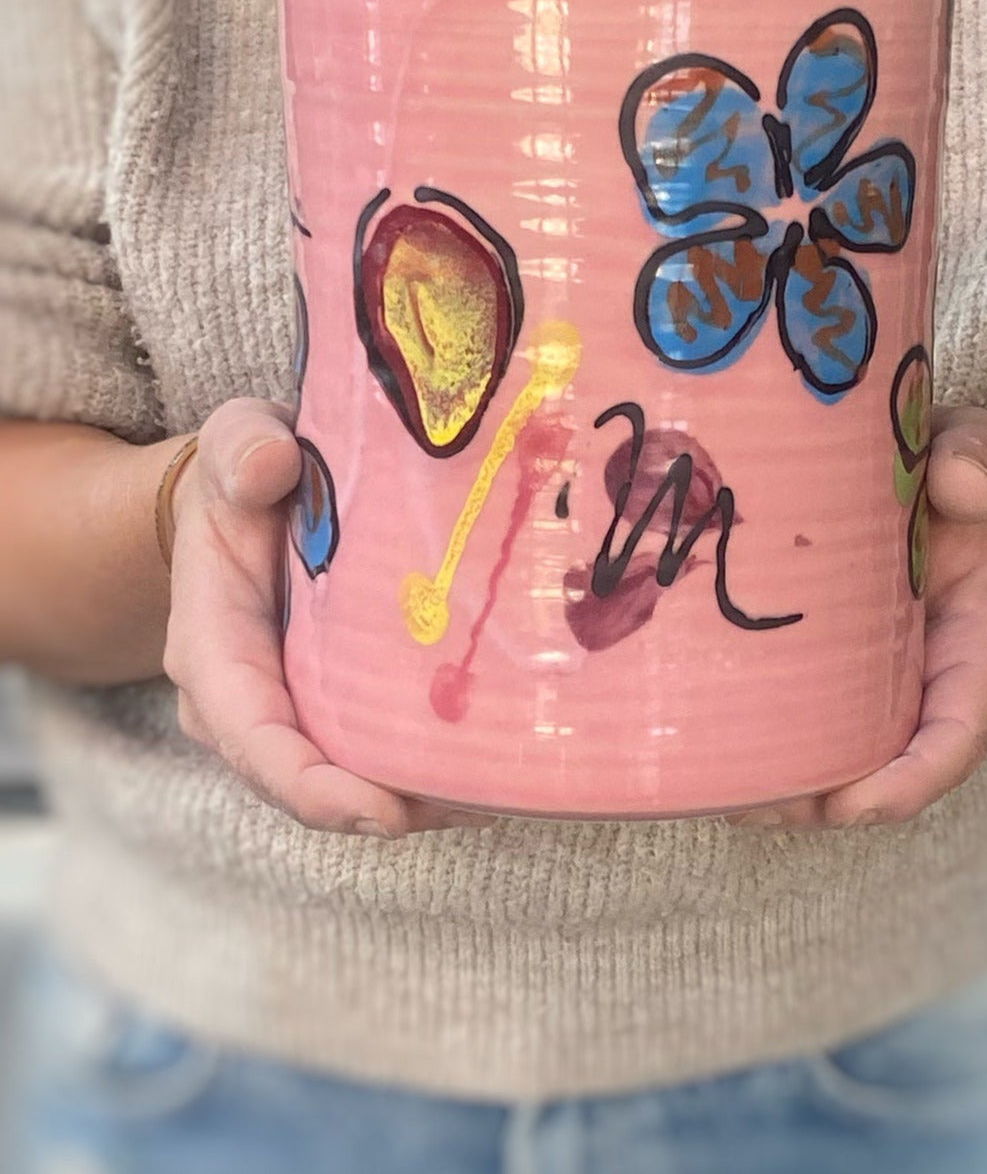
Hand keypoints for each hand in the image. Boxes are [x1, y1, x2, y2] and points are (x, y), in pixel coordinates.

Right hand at [163, 399, 485, 837]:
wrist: (254, 491)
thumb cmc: (246, 473)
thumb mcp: (235, 444)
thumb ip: (242, 450)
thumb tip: (273, 465)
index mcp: (212, 646)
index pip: (252, 736)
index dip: (314, 787)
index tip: (386, 812)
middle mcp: (247, 700)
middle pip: (312, 781)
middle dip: (390, 806)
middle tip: (479, 803)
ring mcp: (296, 710)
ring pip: (353, 780)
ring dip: (424, 796)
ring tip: (504, 790)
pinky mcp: (340, 704)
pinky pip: (379, 753)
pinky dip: (433, 766)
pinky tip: (498, 763)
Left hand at [731, 407, 986, 830]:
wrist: (921, 470)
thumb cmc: (946, 462)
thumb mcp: (973, 447)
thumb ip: (978, 458)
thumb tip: (960, 487)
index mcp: (976, 637)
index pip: (959, 729)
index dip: (912, 778)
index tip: (853, 805)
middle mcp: (929, 679)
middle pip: (888, 770)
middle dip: (825, 803)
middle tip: (752, 804)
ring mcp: (878, 683)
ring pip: (840, 762)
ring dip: (784, 791)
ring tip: (717, 793)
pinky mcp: (831, 672)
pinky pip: (804, 725)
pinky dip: (763, 750)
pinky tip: (707, 756)